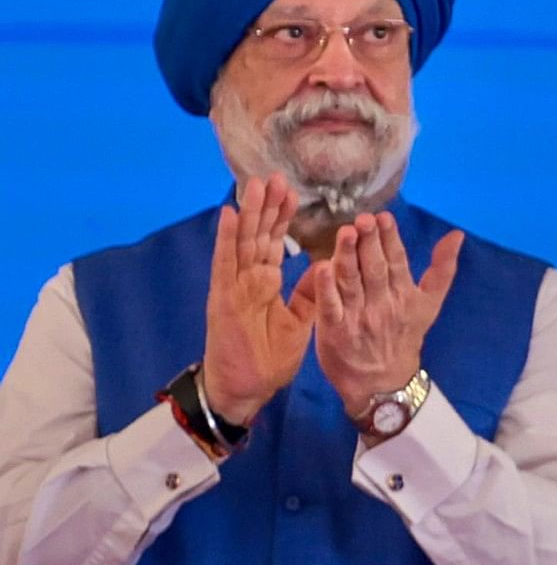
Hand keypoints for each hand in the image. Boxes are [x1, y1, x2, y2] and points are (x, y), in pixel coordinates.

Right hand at [200, 176, 321, 427]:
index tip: (292, 192)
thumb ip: (309, 292)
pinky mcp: (222, 299)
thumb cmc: (268, 358)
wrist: (244, 389)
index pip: (274, 243)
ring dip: (248, 213)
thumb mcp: (299, 321)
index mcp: (265, 284)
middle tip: (275, 176)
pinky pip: (224, 264)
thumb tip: (326, 264)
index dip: (282, 218)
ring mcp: (233, 287)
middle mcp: (247, 280)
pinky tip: (228, 215)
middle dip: (266, 207)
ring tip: (254, 184)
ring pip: (241, 242)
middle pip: (257, 236)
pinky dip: (225, 239)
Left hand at [310, 212, 463, 419]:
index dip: (390, 239)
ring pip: (352, 282)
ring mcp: (357, 318)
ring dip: (348, 257)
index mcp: (405, 296)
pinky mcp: (334, 330)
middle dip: (370, 243)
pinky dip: (325, 288)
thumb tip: (456, 235)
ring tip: (345, 233)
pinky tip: (321, 267)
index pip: (398, 262)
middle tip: (363, 219)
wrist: (382, 382)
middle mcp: (382, 305)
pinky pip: (329, 306)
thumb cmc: (403, 337)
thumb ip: (442, 269)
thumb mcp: (430, 304)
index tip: (384, 217)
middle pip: (375, 269)